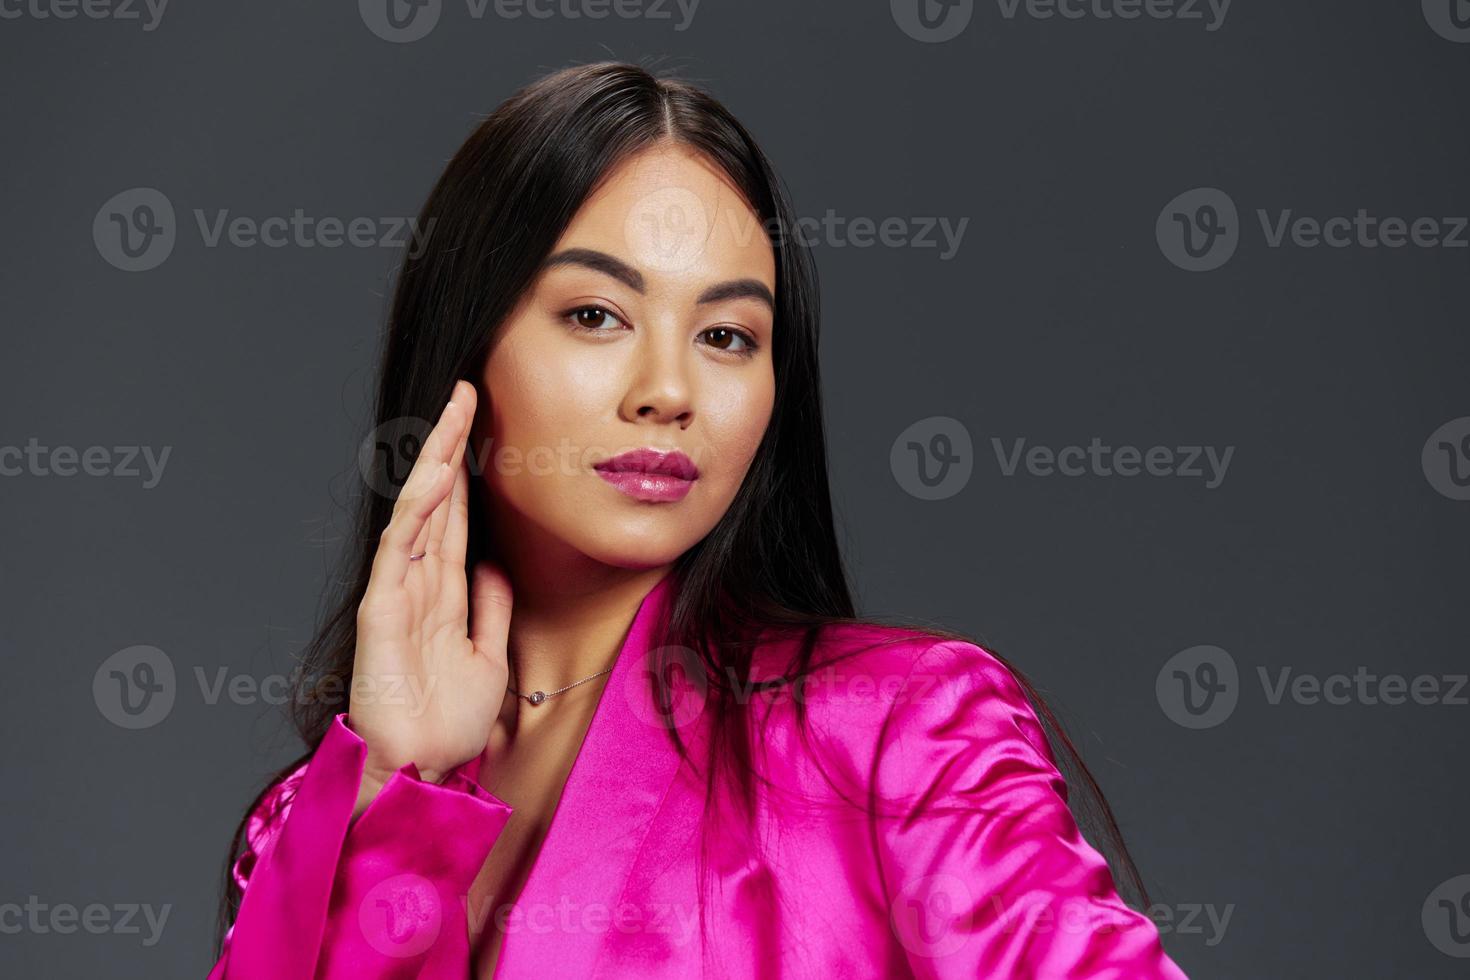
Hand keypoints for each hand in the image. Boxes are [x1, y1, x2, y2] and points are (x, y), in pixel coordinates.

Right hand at [347, 380, 512, 815]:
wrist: (420, 773)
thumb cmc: (444, 724)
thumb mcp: (487, 657)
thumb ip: (488, 609)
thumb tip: (494, 565)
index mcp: (441, 593)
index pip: (456, 519)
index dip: (468, 473)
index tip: (483, 427)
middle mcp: (416, 584)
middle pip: (437, 501)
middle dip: (451, 447)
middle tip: (467, 394)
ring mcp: (396, 593)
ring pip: (418, 511)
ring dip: (435, 460)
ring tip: (453, 412)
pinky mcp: (381, 610)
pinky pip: (400, 548)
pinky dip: (416, 508)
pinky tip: (433, 473)